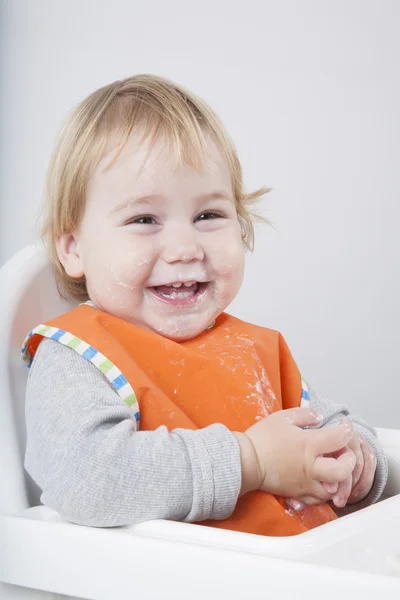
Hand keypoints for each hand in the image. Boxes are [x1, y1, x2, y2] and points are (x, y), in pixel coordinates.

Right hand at [233, 407, 355, 498]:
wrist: (244, 461)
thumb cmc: (262, 438)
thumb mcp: (282, 418)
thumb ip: (304, 414)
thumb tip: (319, 417)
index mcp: (308, 445)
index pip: (339, 438)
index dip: (347, 429)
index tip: (344, 426)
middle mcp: (310, 466)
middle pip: (343, 470)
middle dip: (350, 461)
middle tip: (345, 453)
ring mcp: (305, 483)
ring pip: (333, 490)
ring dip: (340, 480)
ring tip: (336, 470)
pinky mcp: (297, 494)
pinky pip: (318, 500)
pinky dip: (325, 493)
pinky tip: (323, 483)